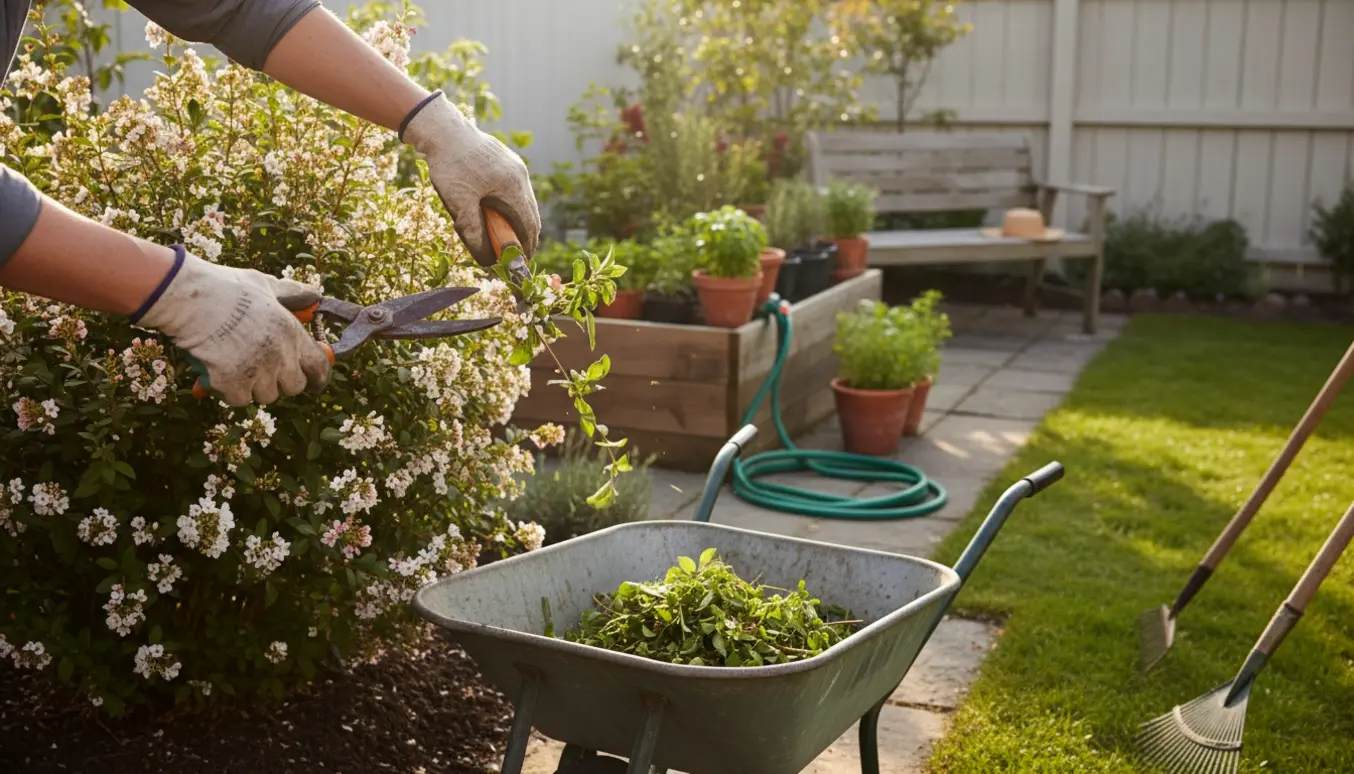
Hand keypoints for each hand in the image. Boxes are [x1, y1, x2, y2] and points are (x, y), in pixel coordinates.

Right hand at [131, 246, 333, 405]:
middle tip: (264, 370)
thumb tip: (314, 297)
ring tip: (237, 366)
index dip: (317, 377)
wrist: (186, 298)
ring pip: (266, 396)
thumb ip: (291, 294)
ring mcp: (256, 371)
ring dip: (254, 386)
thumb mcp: (264, 284)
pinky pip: (239, 400)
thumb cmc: (224, 288)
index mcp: (291, 332)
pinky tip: (219, 373)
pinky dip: (230, 392)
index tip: (313, 383)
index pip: (319, 367)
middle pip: (294, 387)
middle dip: (281, 381)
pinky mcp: (231, 384)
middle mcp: (279, 355)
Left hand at [399, 90, 541, 267]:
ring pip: (524, 201)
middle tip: (515, 253)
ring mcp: (515, 166)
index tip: (521, 263)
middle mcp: (520, 176)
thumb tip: (487, 260)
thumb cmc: (450, 166)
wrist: (442, 129)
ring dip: (517, 221)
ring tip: (506, 235)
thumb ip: (474, 233)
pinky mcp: (507, 161)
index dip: (526, 248)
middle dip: (525, 236)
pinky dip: (511, 206)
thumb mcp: (459, 204)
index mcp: (513, 188)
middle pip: (530, 214)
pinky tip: (498, 210)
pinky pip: (516, 190)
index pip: (528, 226)